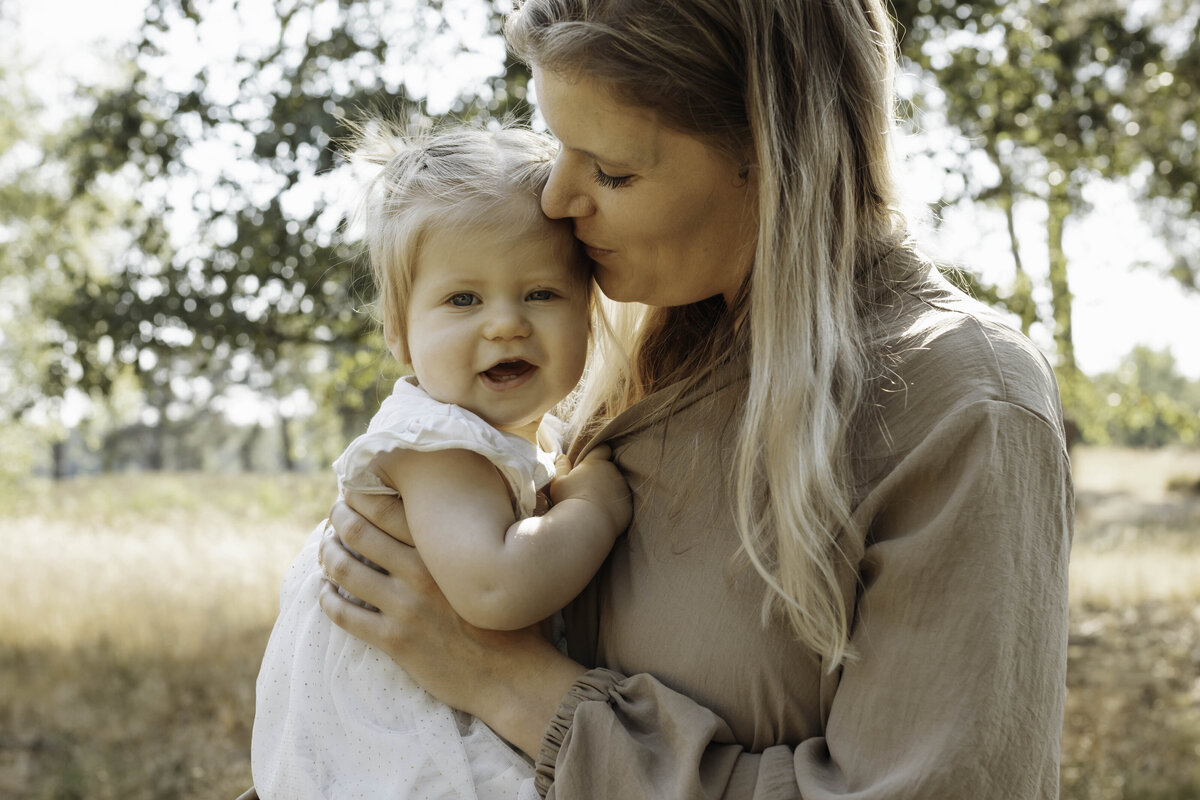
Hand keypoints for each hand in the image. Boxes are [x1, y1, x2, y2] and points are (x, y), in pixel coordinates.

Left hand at [318, 492, 585, 757]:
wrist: (513, 677)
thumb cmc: (513, 620)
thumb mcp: (502, 567)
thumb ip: (485, 536)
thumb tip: (502, 500)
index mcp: (443, 550)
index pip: (387, 509)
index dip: (361, 497)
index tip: (353, 496)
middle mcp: (419, 572)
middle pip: (358, 532)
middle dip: (338, 521)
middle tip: (333, 519)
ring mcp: (404, 607)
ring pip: (344, 571)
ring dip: (327, 556)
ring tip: (326, 552)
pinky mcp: (394, 640)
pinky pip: (344, 615)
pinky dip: (327, 600)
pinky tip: (326, 594)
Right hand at [549, 444, 632, 535]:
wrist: (586, 525)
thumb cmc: (568, 501)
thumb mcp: (558, 482)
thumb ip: (561, 467)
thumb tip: (562, 456)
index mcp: (595, 463)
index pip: (602, 449)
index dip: (598, 453)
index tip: (591, 461)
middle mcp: (612, 472)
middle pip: (608, 469)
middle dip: (601, 474)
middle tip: (587, 489)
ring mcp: (622, 489)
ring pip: (616, 485)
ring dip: (608, 491)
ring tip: (593, 505)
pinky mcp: (628, 506)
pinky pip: (621, 503)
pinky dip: (614, 506)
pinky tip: (601, 516)